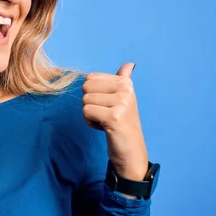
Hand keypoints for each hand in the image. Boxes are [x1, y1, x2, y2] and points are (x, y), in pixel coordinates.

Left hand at [82, 63, 148, 181]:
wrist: (131, 151)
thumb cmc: (123, 123)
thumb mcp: (125, 99)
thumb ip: (124, 80)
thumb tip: (129, 64)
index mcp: (126, 83)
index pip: (90, 78)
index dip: (93, 93)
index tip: (107, 105)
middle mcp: (125, 90)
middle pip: (86, 88)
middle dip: (90, 103)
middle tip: (106, 114)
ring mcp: (121, 103)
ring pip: (85, 101)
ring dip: (91, 114)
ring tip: (106, 121)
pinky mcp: (113, 117)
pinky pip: (86, 112)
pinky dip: (90, 123)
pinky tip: (104, 128)